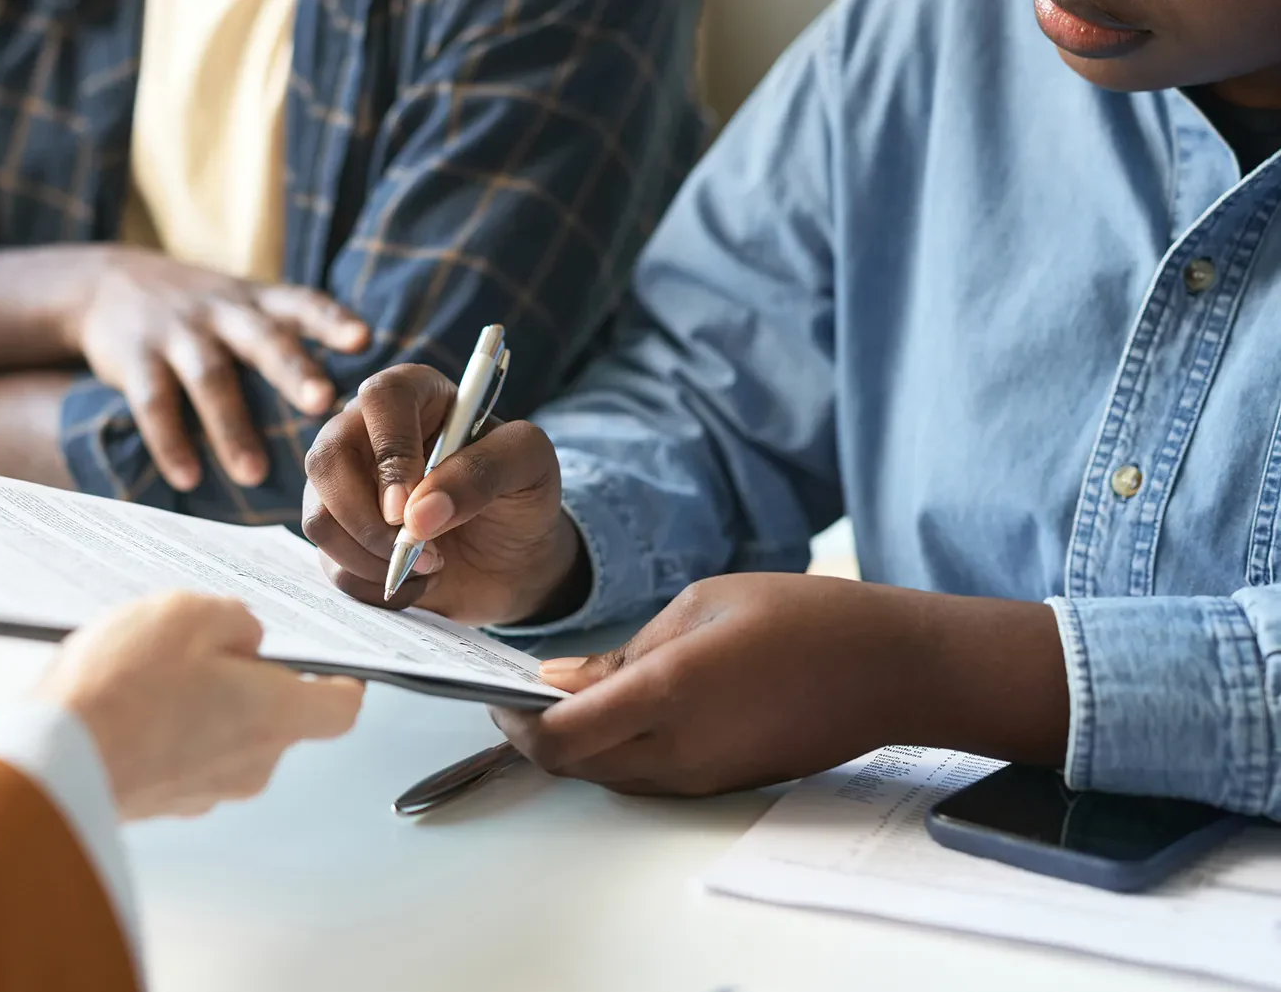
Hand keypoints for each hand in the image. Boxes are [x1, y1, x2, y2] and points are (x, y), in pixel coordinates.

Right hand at [35, 592, 364, 818]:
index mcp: (275, 717)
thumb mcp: (188, 614)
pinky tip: (123, 698)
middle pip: (274, 718)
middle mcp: (250, 765)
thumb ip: (234, 621)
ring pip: (223, 735)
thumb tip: (244, 638)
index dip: (340, 679)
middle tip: (200, 644)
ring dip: (200, 703)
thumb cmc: (123, 688)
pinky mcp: (160, 802)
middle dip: (247, 678)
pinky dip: (163, 728)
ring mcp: (204, 790)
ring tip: (146, 668)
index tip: (328, 661)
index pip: (341, 708)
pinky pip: (179, 755)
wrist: (51, 760)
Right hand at [67, 247, 368, 490]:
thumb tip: (353, 401)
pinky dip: (171, 442)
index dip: (332, 320)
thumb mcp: (243, 306)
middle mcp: (222, 312)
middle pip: (262, 340)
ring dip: (232, 428)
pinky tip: (189, 478)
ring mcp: (178, 333)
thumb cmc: (200, 312)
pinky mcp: (136, 358)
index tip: (364, 338)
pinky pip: (154, 403)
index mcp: (257, 303)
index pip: (302, 304)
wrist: (106, 284)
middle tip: (323, 403)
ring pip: (210, 378)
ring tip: (255, 474)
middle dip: (293, 370)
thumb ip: (287, 339)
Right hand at [302, 364, 584, 625]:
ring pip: (319, 518)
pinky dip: (374, 584)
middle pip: (326, 460)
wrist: (514, 559)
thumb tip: (419, 515)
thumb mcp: (530, 467)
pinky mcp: (338, 533)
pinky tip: (416, 580)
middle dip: (367, 519)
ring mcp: (344, 484)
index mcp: (416, 395)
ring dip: (373, 558)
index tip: (410, 508)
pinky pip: (329, 562)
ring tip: (432, 565)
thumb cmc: (521, 495)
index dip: (391, 452)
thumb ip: (484, 472)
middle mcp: (367, 432)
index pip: (381, 399)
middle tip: (418, 548)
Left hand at [493, 573, 1070, 796]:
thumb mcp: (702, 605)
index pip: (557, 737)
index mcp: (668, 694)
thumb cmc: (806, 620)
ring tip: (564, 695)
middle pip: (571, 765)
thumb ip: (624, 651)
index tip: (495, 692)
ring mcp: (701, 774)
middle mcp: (678, 749)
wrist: (893, 669)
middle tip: (517, 694)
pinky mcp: (721, 782)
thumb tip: (561, 681)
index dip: (512, 723)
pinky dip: (613, 752)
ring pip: (605, 776)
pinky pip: (644, 779)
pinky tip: (616, 711)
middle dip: (532, 734)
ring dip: (573, 744)